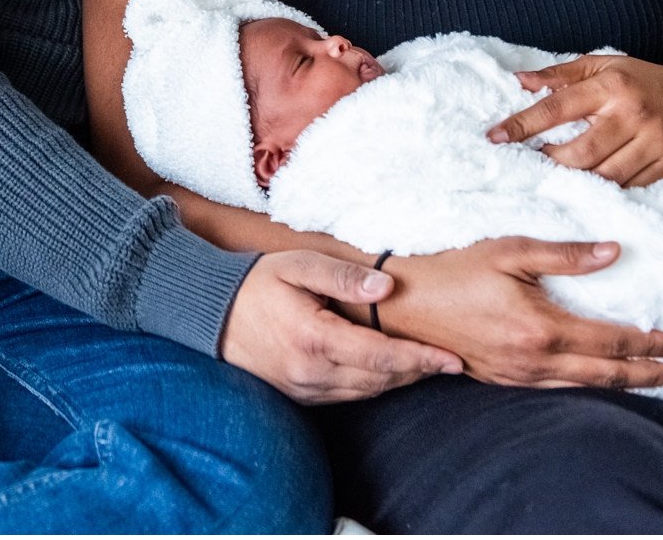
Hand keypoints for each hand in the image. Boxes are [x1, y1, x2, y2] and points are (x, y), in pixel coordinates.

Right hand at [219, 249, 461, 403]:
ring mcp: (303, 390)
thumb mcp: (299, 265)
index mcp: (314, 339)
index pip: (381, 356)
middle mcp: (310, 373)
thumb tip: (386, 289)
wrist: (210, 314)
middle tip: (450, 360)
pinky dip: (374, 385)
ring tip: (427, 364)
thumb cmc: (257, 283)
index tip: (452, 358)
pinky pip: (347, 396)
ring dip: (399, 380)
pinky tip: (388, 370)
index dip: (421, 359)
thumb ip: (343, 276)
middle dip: (418, 371)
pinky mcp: (299, 397)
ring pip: (367, 392)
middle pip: (380, 380)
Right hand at [381, 237, 662, 388]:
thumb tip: (613, 251)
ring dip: (626, 387)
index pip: (612, 341)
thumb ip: (565, 254)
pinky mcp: (503, 381)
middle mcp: (535, 361)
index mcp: (542, 328)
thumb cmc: (454, 269)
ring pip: (586, 389)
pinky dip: (590, 389)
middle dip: (652, 376)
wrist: (404, 302)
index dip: (650, 344)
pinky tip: (600, 382)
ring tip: (656, 382)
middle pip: (608, 375)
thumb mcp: (510, 250)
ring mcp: (518, 377)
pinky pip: (558, 391)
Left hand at [489, 55, 662, 186]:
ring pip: (602, 175)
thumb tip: (519, 80)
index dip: (523, 123)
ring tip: (557, 176)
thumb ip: (562, 74)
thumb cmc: (647, 81)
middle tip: (533, 162)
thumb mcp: (607, 65)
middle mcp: (632, 115)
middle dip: (550, 162)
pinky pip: (627, 188)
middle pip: (579, 152)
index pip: (558, 106)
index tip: (495, 137)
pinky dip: (604, 190)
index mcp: (612, 85)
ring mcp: (652, 143)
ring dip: (575, 180)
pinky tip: (589, 187)